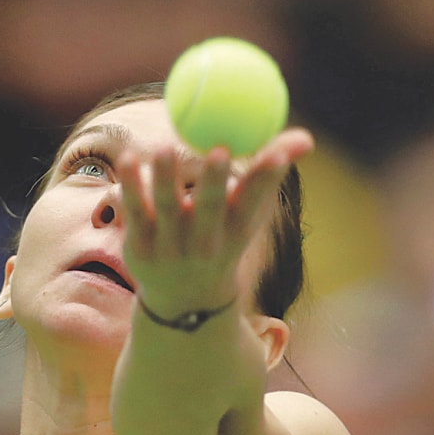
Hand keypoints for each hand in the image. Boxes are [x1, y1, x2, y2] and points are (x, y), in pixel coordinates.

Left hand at [116, 128, 312, 317]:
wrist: (185, 297)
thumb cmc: (222, 240)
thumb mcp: (248, 214)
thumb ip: (269, 174)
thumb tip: (305, 137)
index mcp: (235, 232)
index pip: (253, 202)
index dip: (265, 178)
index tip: (275, 152)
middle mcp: (205, 242)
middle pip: (210, 208)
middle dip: (215, 181)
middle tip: (219, 149)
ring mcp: (170, 247)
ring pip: (167, 208)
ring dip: (166, 179)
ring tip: (163, 148)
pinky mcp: (139, 247)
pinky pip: (135, 212)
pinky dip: (132, 186)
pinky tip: (128, 158)